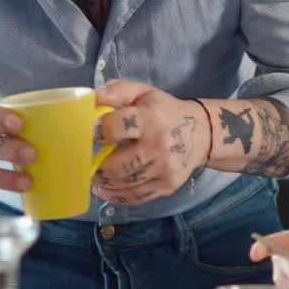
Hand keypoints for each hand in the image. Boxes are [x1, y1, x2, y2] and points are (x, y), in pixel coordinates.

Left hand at [92, 80, 210, 204]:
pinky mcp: (168, 185)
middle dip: (97, 167)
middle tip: (87, 163)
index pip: (116, 127)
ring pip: (124, 183)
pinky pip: (136, 197)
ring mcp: (165, 168)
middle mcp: (159, 145)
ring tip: (95, 176)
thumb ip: (118, 91)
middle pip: (118, 165)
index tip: (89, 135)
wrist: (201, 133)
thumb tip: (94, 98)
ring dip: (104, 182)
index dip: (98, 132)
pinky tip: (106, 189)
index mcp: (152, 117)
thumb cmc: (165, 111)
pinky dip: (116, 196)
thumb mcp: (144, 93)